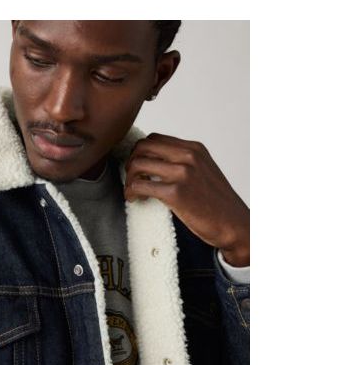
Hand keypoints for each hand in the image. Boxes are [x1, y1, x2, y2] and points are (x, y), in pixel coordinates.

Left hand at [124, 133, 249, 266]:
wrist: (235, 225)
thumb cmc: (218, 204)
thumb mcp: (205, 171)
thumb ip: (184, 163)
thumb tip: (157, 163)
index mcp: (194, 149)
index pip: (155, 138)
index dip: (140, 152)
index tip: (139, 167)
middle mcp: (188, 156)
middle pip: (142, 146)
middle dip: (131, 161)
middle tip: (132, 178)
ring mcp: (182, 173)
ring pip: (138, 164)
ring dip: (129, 178)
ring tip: (133, 191)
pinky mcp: (176, 193)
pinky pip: (140, 185)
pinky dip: (131, 192)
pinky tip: (134, 199)